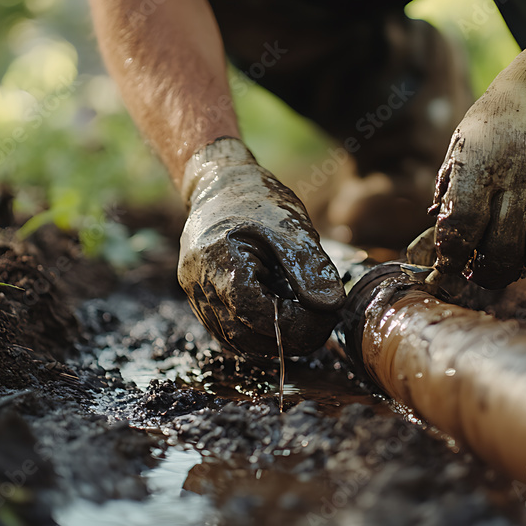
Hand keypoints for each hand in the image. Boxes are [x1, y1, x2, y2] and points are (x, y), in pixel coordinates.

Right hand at [178, 137, 344, 359]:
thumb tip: (330, 306)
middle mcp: (199, 282)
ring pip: (233, 339)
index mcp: (218, 260)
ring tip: (305, 326)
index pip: (254, 313)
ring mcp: (195, 293)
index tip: (325, 319)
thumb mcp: (291, 228)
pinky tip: (281, 325)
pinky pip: (227, 330)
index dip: (292, 325)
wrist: (220, 183)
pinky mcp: (200, 299)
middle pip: (242, 334)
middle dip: (286, 338)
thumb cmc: (257, 200)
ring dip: (271, 342)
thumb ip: (310, 269)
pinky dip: (256, 335)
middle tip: (321, 328)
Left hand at [430, 49, 525, 288]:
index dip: (453, 255)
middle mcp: (521, 184)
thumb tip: (440, 232)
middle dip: (490, 273)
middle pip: (503, 254)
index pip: (461, 229)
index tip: (453, 262)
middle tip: (489, 268)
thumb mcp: (465, 141)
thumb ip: (452, 187)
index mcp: (482, 169)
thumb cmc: (504, 118)